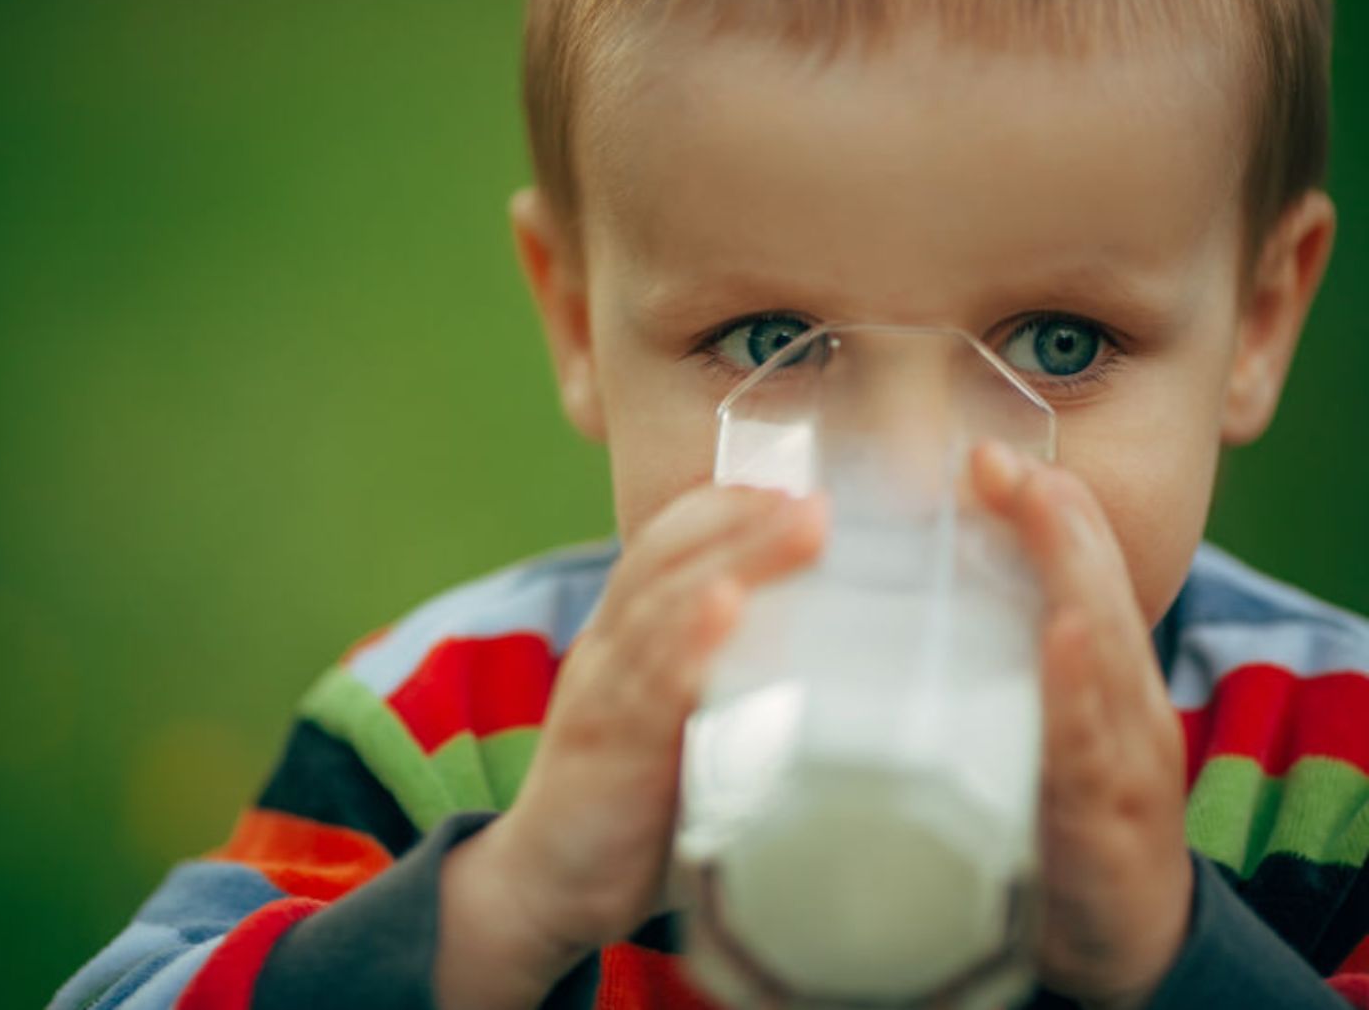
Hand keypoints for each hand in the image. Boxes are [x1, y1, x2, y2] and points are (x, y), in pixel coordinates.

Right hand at [437, 485, 825, 1008]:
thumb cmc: (629, 797)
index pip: (662, 542)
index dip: (725, 508)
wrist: (544, 879)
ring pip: (665, 606)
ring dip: (735, 559)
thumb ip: (724, 677)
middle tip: (817, 499)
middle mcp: (606, 648)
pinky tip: (726, 608)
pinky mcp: (609, 750)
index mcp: (621, 634)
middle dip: (744, 520)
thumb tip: (824, 648)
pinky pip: (650, 686)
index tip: (795, 488)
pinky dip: (689, 641)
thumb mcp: (673, 718)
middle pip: (668, 558)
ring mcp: (603, 695)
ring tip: (798, 527)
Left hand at [972, 442, 1192, 1009]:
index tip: (984, 456)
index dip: (1044, 510)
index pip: (1079, 575)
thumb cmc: (1050, 824)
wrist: (1111, 943)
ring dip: (1073, 580)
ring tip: (1042, 514)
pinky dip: (1078, 697)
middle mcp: (1121, 708)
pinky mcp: (1108, 830)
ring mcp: (1123, 766)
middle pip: (1101, 595)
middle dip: (1056, 523)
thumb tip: (881, 599)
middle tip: (999, 463)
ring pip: (1108, 658)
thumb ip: (978, 665)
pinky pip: (1092, 755)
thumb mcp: (1020, 731)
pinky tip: (1064, 645)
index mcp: (1096, 679)